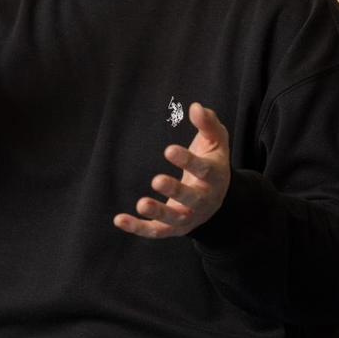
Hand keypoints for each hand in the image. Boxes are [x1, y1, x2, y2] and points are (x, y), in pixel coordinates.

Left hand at [113, 103, 230, 238]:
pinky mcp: (173, 228)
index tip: (169, 150)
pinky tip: (119, 220)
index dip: (188, 161)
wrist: (219, 200)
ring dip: (158, 212)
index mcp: (215, 177)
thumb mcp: (216, 141)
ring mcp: (188, 216)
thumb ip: (208, 124)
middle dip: (175, 190)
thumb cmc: (213, 163)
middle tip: (157, 180)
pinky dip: (138, 228)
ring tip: (141, 204)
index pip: (204, 170)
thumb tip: (196, 107)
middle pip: (191, 198)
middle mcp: (203, 200)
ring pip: (174, 218)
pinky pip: (156, 231)